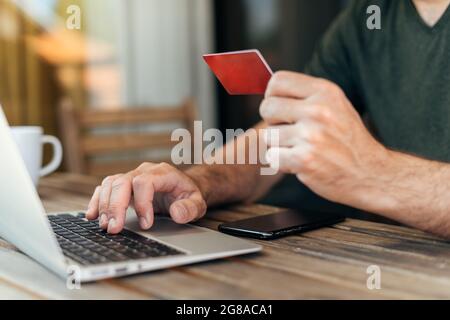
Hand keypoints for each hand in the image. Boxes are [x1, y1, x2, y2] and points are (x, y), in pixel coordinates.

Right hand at [86, 162, 206, 233]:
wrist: (183, 187)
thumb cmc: (188, 195)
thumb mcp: (198, 203)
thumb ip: (190, 208)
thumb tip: (176, 213)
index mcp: (163, 173)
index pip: (144, 182)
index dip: (142, 203)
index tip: (146, 224)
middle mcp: (144, 171)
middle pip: (122, 182)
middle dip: (116, 206)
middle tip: (114, 229)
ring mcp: (131, 176)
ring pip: (110, 184)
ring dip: (104, 205)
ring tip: (105, 226)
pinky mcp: (123, 185)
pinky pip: (105, 188)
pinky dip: (96, 201)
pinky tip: (92, 216)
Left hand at [261, 71, 390, 207]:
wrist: (369, 173)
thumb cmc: (347, 140)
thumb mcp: (335, 106)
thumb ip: (306, 96)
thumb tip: (270, 93)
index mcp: (325, 92)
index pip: (277, 81)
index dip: (273, 96)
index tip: (281, 108)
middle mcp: (318, 110)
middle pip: (267, 107)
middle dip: (273, 122)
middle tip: (291, 131)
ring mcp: (311, 136)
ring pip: (268, 135)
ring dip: (279, 145)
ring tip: (301, 148)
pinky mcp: (304, 160)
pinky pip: (272, 156)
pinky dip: (281, 162)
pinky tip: (300, 162)